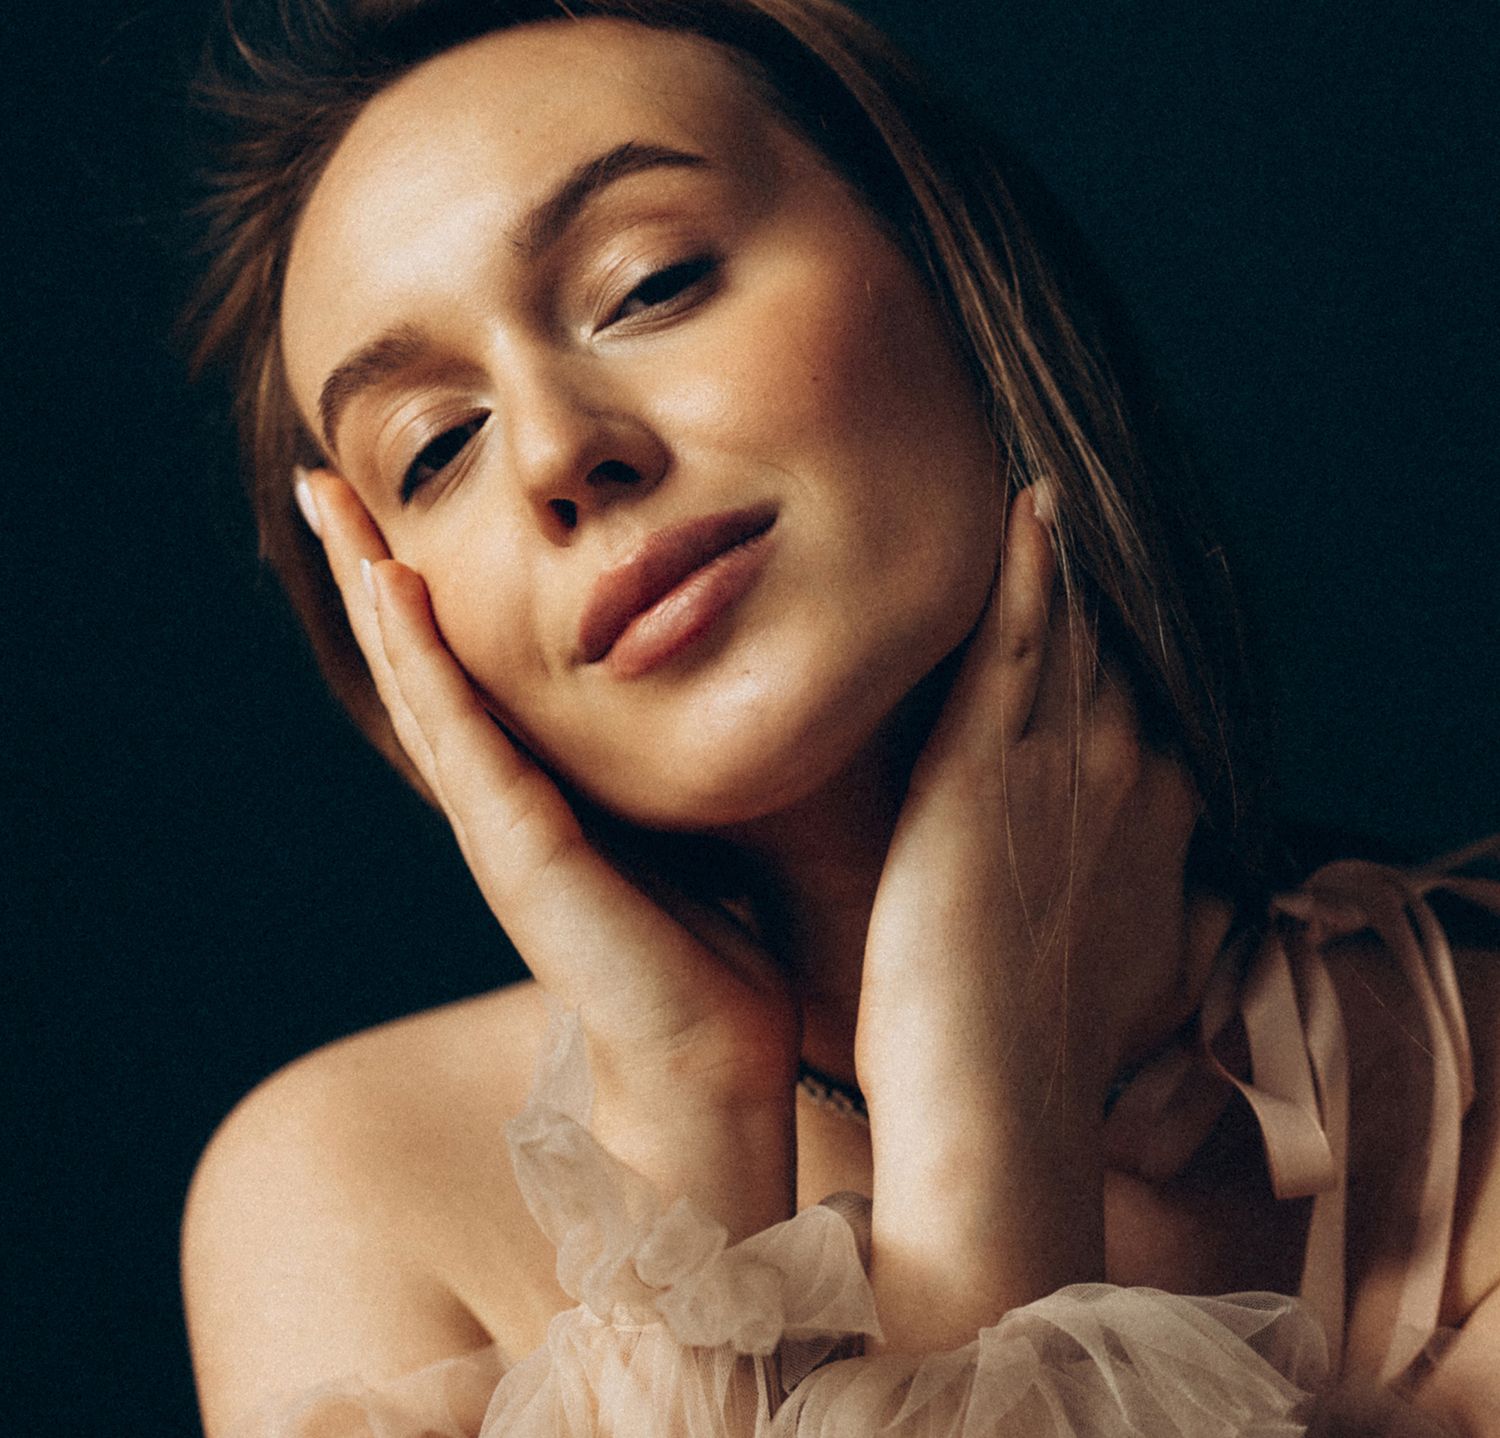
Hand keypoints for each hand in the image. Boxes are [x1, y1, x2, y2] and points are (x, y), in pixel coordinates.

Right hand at [296, 470, 798, 1235]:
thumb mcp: (674, 835)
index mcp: (534, 798)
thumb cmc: (706, 960)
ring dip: (370, 590)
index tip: (389, 515)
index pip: (462, 677)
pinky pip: (461, 735)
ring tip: (332, 504)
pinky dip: (422, 658)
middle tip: (323, 483)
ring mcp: (497, 828)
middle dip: (367, 571)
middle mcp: (499, 804)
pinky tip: (393, 586)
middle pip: (417, 666)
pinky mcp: (519, 850)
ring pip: (418, 684)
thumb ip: (646, 778)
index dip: (419, 598)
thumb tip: (680, 710)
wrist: (708, 1066)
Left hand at [857, 487, 1201, 1346]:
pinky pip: (1018, 641)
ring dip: (1069, 556)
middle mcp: (1127, 775)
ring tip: (1056, 484)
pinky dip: (1030, 570)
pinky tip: (1031, 506)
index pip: (1144, 700)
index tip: (1109, 594)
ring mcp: (1064, 764)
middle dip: (1102, 584)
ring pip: (1074, 629)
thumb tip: (1169, 901)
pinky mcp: (989, 767)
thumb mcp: (1131, 974)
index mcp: (1154, 820)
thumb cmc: (1044, 1051)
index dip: (1127, 644)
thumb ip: (1151, 913)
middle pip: (1118, 648)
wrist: (1000, 1102)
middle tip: (1082, 506)